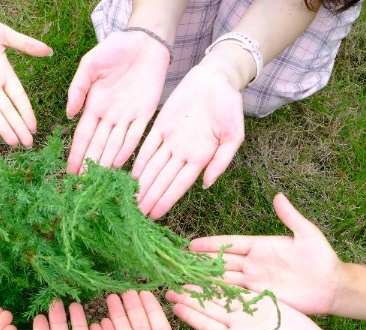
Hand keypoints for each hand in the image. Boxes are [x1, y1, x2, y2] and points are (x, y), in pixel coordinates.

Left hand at [0, 14, 51, 147]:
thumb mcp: (1, 32)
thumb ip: (24, 43)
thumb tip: (49, 50)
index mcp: (3, 73)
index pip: (18, 98)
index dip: (26, 113)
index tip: (35, 128)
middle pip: (6, 110)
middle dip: (17, 126)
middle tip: (27, 143)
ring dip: (0, 127)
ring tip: (11, 141)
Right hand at [66, 31, 168, 172]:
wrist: (144, 40)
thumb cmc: (114, 48)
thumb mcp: (89, 65)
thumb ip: (78, 89)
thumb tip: (68, 114)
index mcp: (94, 105)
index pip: (83, 136)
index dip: (77, 154)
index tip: (70, 172)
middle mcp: (110, 115)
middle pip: (98, 146)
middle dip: (90, 166)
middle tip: (84, 187)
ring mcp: (127, 116)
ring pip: (115, 144)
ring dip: (107, 163)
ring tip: (100, 182)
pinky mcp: (145, 113)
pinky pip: (135, 135)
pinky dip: (127, 149)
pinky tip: (120, 163)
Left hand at [133, 64, 243, 218]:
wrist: (217, 79)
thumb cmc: (230, 107)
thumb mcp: (234, 135)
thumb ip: (221, 161)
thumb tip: (206, 184)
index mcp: (200, 157)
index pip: (179, 185)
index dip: (166, 200)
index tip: (155, 215)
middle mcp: (182, 152)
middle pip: (162, 180)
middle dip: (150, 198)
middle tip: (136, 214)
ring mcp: (170, 140)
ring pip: (152, 167)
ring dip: (142, 185)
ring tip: (131, 200)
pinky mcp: (160, 125)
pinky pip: (147, 147)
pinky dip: (139, 161)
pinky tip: (131, 175)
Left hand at [166, 287, 331, 329]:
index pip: (208, 326)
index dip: (191, 315)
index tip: (174, 305)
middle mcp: (238, 327)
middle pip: (210, 308)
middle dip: (191, 297)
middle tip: (171, 284)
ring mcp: (250, 314)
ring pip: (224, 296)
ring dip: (206, 285)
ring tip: (187, 273)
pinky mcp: (264, 304)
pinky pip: (243, 289)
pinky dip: (230, 280)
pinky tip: (214, 269)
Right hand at [190, 193, 343, 314]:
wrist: (333, 287)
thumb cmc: (323, 258)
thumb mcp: (307, 235)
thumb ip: (291, 217)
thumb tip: (279, 196)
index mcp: (260, 245)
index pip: (229, 243)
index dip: (210, 244)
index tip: (189, 245)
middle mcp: (253, 263)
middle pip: (221, 262)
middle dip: (199, 263)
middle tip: (176, 264)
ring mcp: (255, 281)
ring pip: (224, 280)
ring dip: (203, 282)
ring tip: (181, 284)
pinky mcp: (259, 298)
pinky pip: (235, 297)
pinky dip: (219, 298)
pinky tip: (202, 299)